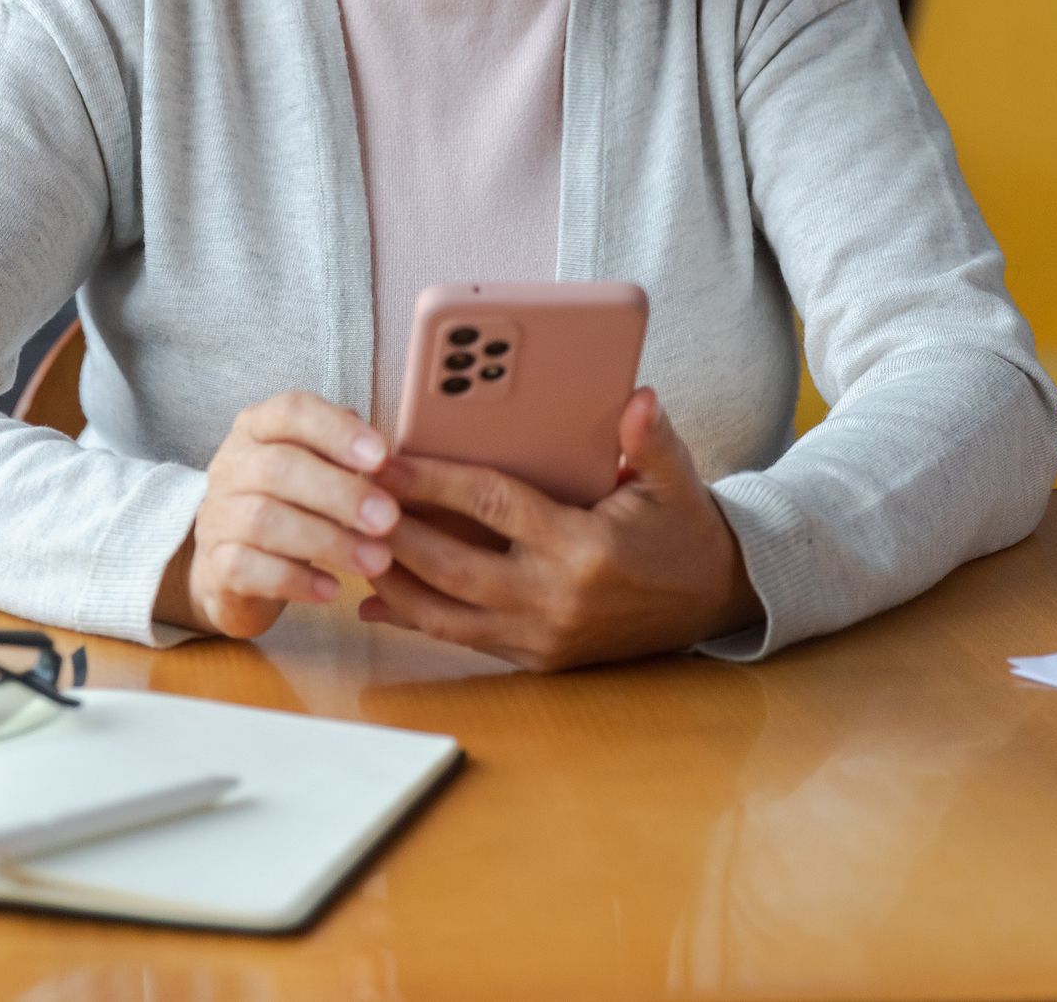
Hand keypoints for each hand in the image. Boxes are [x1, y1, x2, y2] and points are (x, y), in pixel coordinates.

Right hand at [156, 392, 401, 639]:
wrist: (234, 566)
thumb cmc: (293, 505)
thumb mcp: (318, 468)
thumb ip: (348, 455)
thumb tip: (394, 459)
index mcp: (259, 428)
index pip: (291, 411)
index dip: (337, 431)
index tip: (382, 456)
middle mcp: (232, 465)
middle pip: (278, 468)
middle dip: (340, 493)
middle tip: (388, 518)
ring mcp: (218, 516)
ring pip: (264, 521)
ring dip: (328, 541)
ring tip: (376, 560)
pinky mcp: (216, 565)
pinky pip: (249, 569)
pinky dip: (295, 580)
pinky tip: (332, 589)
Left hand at [359, 389, 760, 670]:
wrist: (713, 603)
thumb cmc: (684, 532)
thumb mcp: (677, 481)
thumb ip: (649, 440)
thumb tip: (635, 397)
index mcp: (584, 547)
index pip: (493, 507)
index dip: (436, 482)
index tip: (388, 461)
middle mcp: (556, 599)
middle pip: (452, 565)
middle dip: (393, 533)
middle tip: (344, 501)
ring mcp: (544, 637)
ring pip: (447, 615)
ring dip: (392, 583)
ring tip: (345, 549)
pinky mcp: (539, 659)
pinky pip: (464, 641)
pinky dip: (417, 620)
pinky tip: (377, 601)